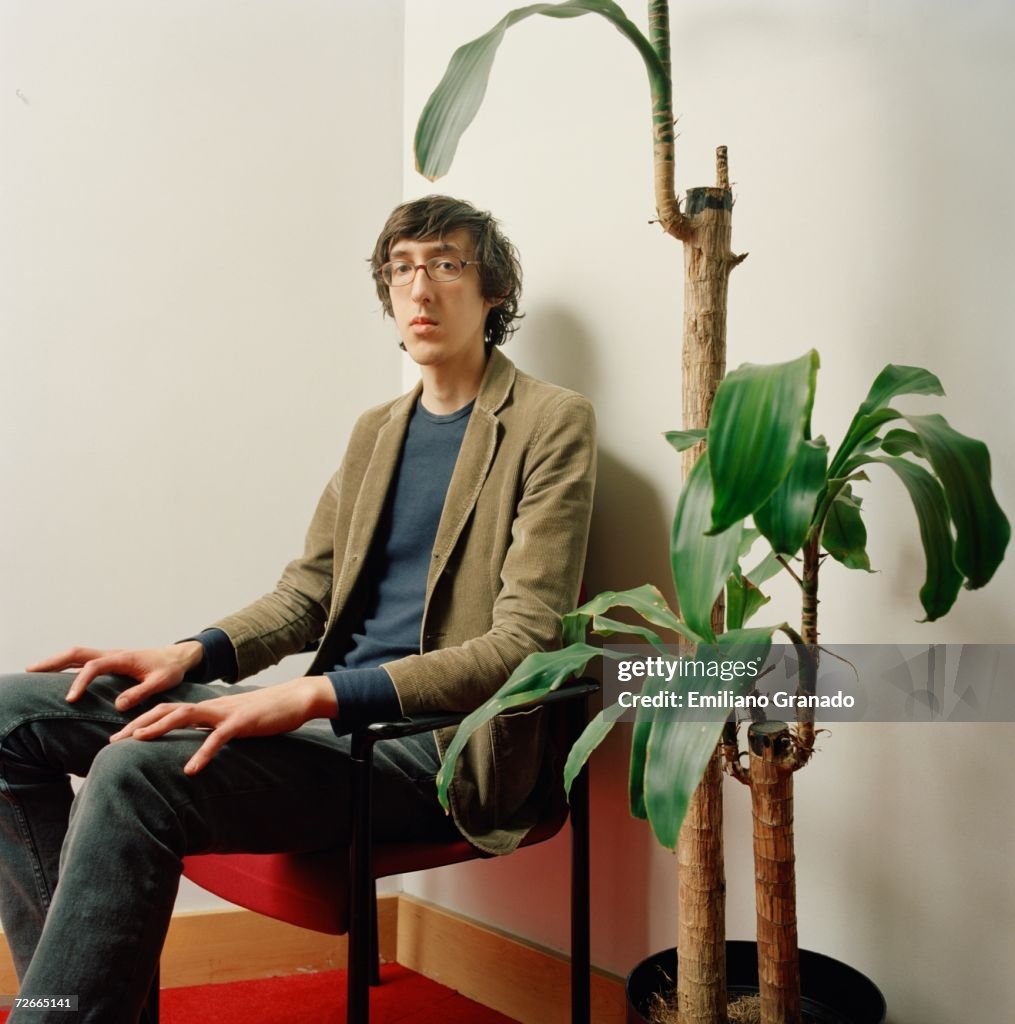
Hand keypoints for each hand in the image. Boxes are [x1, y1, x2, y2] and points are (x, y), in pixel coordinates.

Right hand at [26, 643, 204, 709]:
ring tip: (33, 671)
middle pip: (77, 653)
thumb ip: (141, 692)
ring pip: (77, 654)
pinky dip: (65, 664)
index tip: (70, 699)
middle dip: (53, 662)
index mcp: (122, 658)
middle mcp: (112, 654)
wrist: (178, 657)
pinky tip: (54, 674)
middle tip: (30, 671)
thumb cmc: (170, 670)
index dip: (80, 681)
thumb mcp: (161, 682)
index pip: (94, 666)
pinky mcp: (110, 661)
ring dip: (55, 661)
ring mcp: (109, 656)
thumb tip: (117, 705)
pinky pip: (83, 660)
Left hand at [108, 676, 337, 774]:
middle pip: (166, 709)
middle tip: (113, 741)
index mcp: (209, 708)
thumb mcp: (236, 721)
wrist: (298, 698)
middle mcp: (212, 707)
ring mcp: (226, 713)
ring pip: (185, 715)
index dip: (142, 720)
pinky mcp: (243, 723)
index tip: (120, 736)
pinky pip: (218, 738)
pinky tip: (191, 770)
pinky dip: (203, 753)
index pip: (168, 709)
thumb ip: (216, 728)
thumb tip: (197, 742)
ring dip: (159, 728)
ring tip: (138, 742)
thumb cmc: (269, 712)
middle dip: (138, 723)